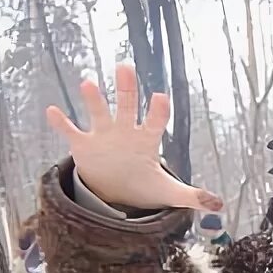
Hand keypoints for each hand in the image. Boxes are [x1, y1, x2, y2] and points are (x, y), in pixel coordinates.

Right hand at [46, 63, 222, 211]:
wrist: (116, 192)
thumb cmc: (144, 184)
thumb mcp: (169, 192)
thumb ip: (193, 196)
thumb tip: (219, 206)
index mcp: (147, 141)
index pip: (155, 122)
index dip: (158, 112)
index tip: (161, 97)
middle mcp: (125, 132)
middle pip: (127, 106)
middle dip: (127, 89)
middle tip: (125, 67)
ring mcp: (103, 135)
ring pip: (98, 112)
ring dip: (93, 100)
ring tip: (87, 83)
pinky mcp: (83, 145)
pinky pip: (70, 131)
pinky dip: (61, 123)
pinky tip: (52, 111)